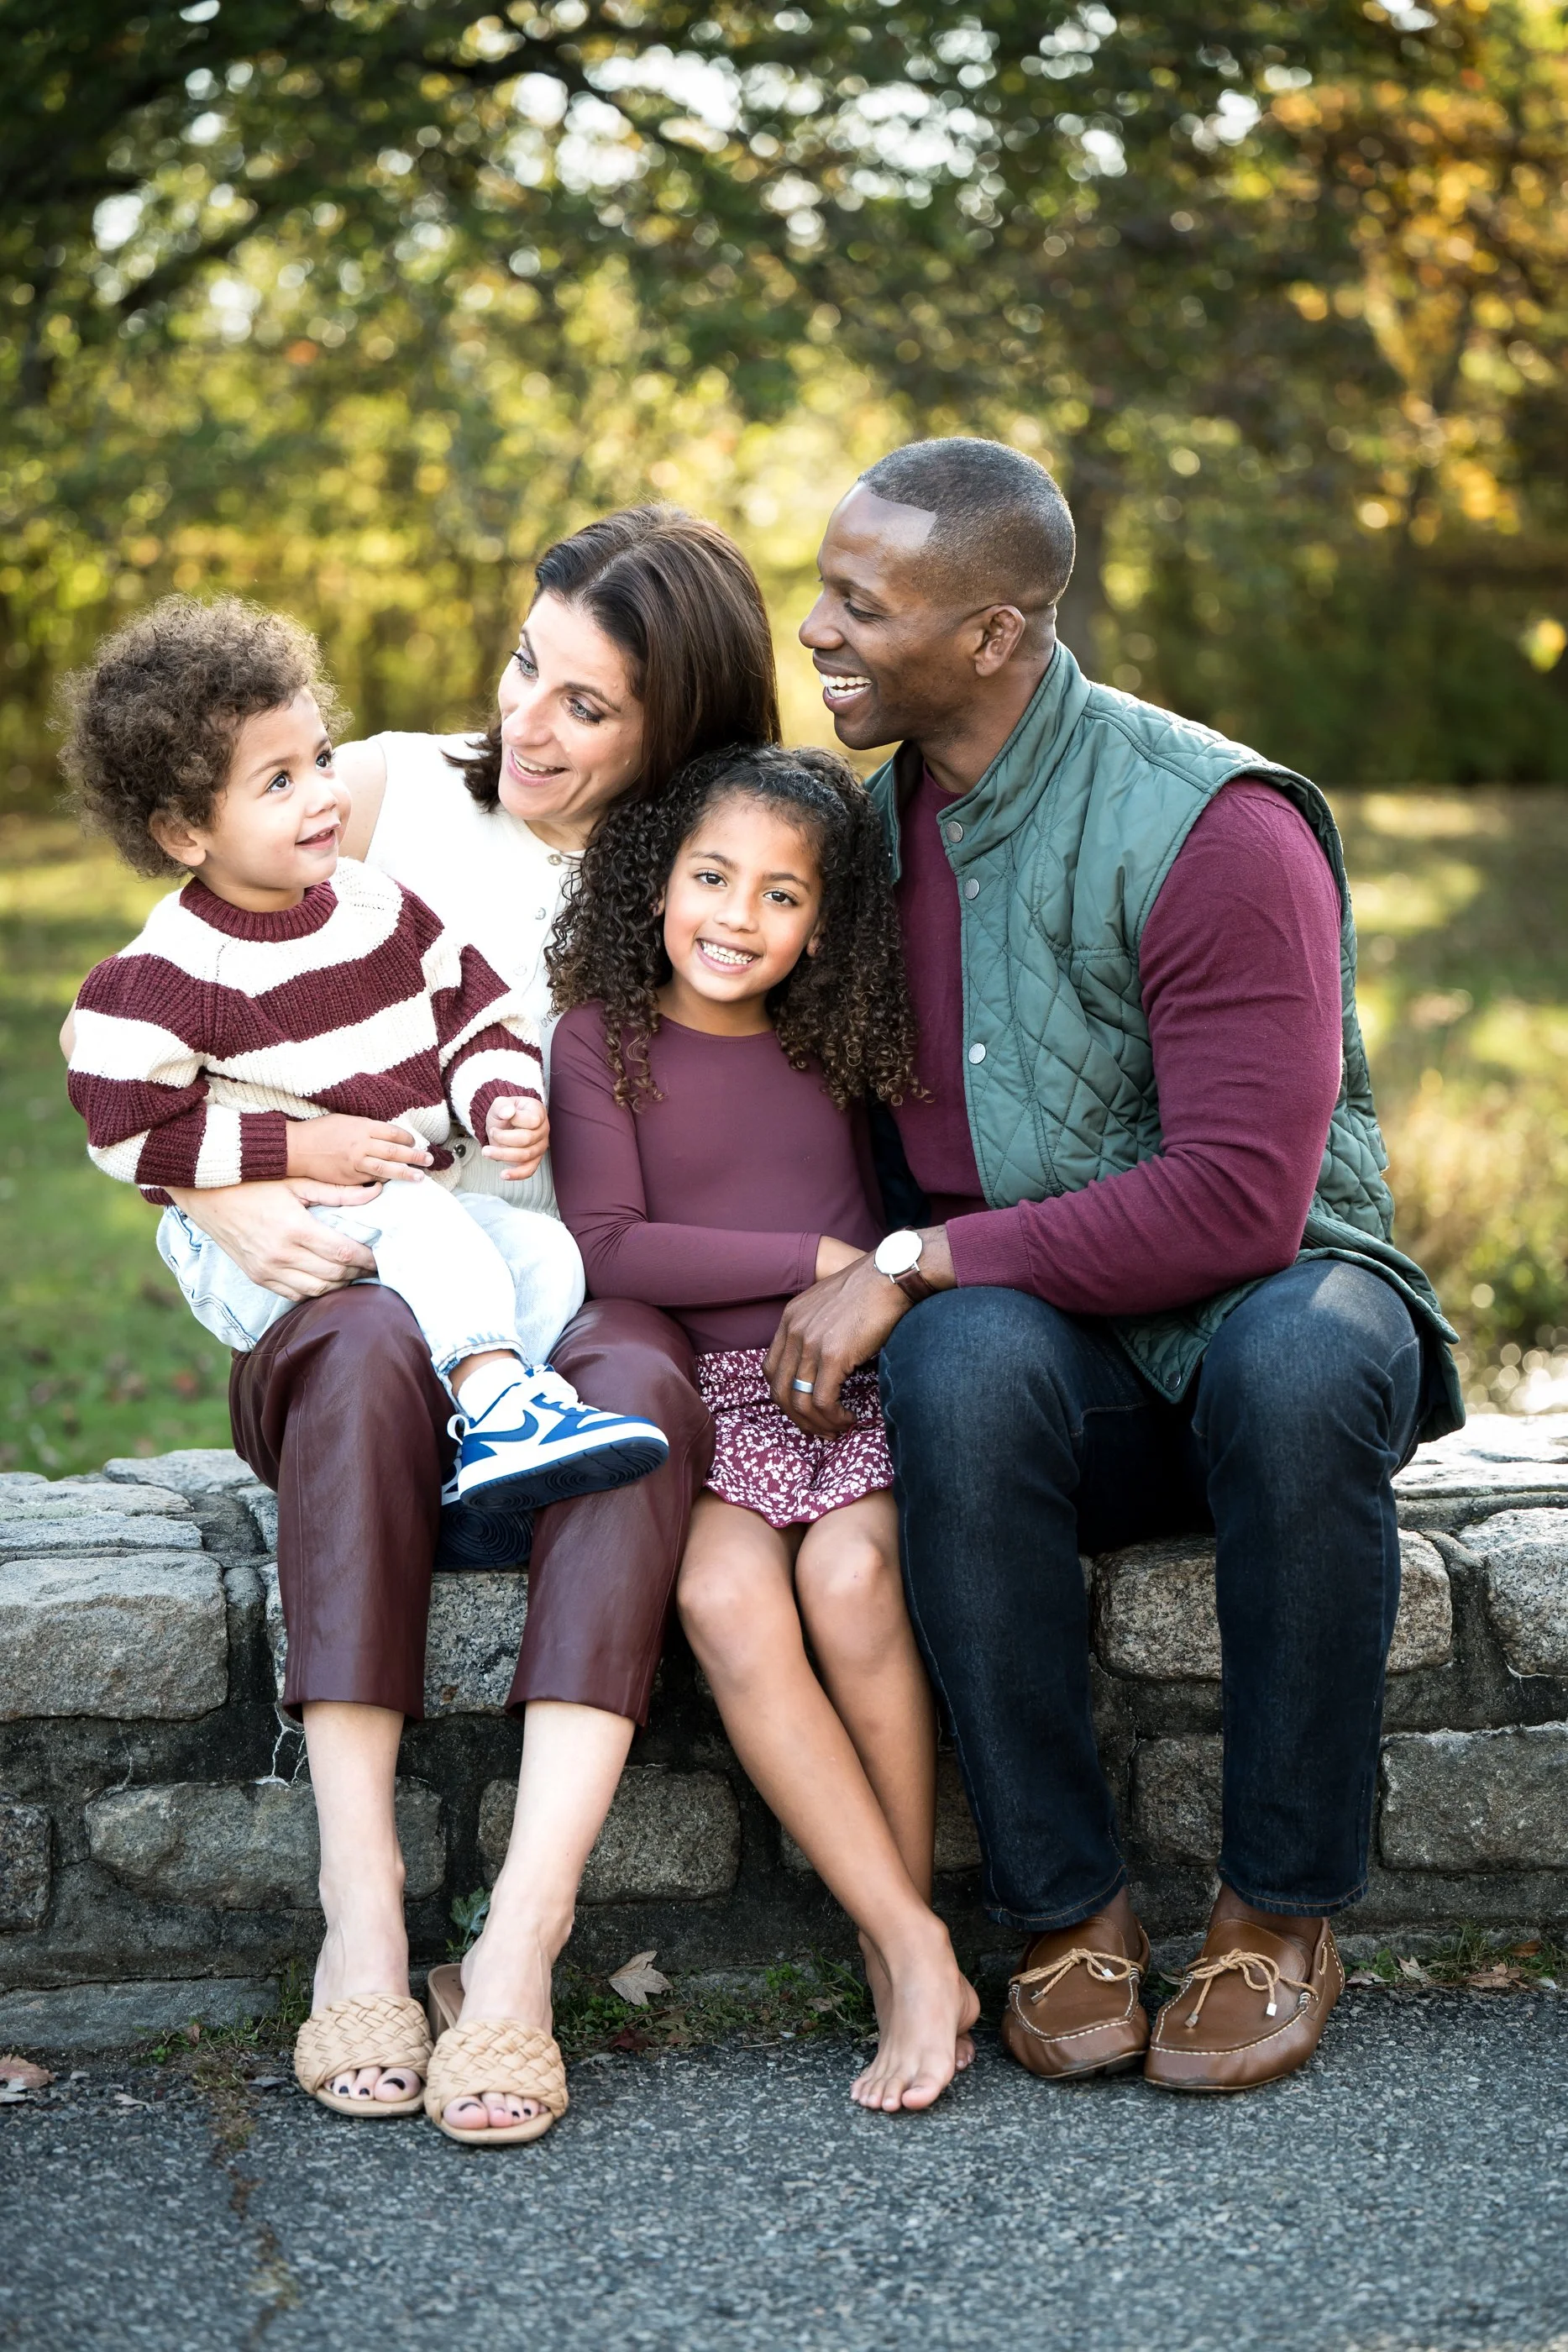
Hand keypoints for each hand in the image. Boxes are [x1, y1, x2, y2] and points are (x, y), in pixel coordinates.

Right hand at [164, 1180, 377, 1300]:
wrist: (207, 1196)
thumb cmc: (254, 1183)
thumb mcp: (296, 1182)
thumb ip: (337, 1191)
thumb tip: (376, 1192)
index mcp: (295, 1229)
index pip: (343, 1253)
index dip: (367, 1259)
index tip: (380, 1257)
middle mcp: (281, 1255)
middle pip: (334, 1275)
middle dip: (358, 1272)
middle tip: (372, 1265)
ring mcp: (268, 1270)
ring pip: (317, 1290)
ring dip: (339, 1285)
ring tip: (352, 1273)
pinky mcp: (258, 1278)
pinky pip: (295, 1295)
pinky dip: (315, 1291)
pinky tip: (326, 1280)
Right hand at [286, 1115, 431, 1184]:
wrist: (296, 1148)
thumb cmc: (319, 1131)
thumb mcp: (345, 1120)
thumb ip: (366, 1127)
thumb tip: (386, 1135)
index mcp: (362, 1126)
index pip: (393, 1133)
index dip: (408, 1138)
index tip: (415, 1142)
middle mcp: (361, 1144)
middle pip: (395, 1151)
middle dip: (415, 1156)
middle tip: (429, 1159)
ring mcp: (355, 1163)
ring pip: (386, 1168)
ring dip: (406, 1173)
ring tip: (420, 1177)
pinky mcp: (348, 1178)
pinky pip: (371, 1180)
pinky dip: (384, 1181)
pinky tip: (393, 1183)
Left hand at [483, 1095, 548, 1181]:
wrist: (504, 1123)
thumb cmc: (505, 1112)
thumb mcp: (500, 1103)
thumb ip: (503, 1105)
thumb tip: (508, 1113)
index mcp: (538, 1112)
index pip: (532, 1120)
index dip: (515, 1120)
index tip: (501, 1117)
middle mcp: (543, 1130)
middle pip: (527, 1139)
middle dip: (504, 1138)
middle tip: (491, 1133)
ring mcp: (540, 1146)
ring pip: (525, 1155)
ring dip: (503, 1155)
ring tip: (486, 1152)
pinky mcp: (534, 1160)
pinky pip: (529, 1170)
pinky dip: (516, 1174)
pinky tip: (503, 1174)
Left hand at [767, 1226, 953, 1435]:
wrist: (891, 1275)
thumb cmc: (870, 1289)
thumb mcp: (830, 1305)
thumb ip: (817, 1329)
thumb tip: (825, 1362)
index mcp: (790, 1319)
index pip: (771, 1369)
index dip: (785, 1396)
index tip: (804, 1410)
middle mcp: (794, 1331)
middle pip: (779, 1390)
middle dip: (797, 1418)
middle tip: (818, 1429)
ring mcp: (811, 1344)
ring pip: (799, 1401)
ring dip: (817, 1423)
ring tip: (836, 1428)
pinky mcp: (833, 1356)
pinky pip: (822, 1401)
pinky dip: (833, 1417)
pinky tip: (848, 1419)